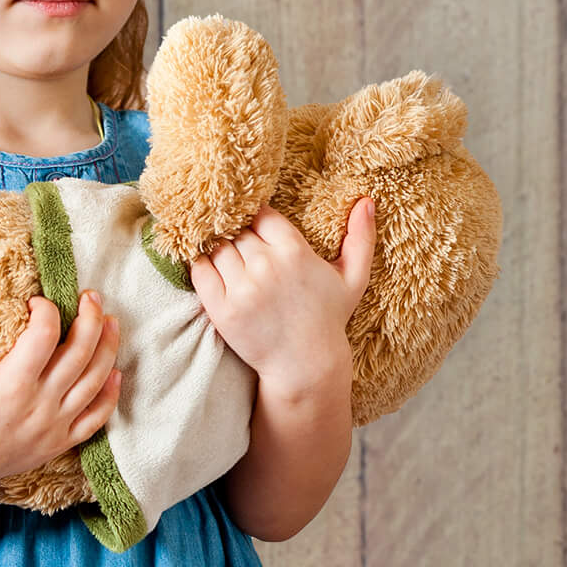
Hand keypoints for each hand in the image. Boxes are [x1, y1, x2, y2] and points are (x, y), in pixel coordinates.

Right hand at [0, 289, 121, 503]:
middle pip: (80, 353)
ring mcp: (54, 427)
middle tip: (91, 296)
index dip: (46, 310)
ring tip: (112, 321)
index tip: (35, 302)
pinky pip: (96, 418)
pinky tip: (115, 372)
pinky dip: (111, 395)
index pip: (43, 335)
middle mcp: (39, 406)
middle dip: (90, 317)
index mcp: (10, 387)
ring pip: (95, 381)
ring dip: (108, 347)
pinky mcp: (60, 443)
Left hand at [189, 198, 374, 398]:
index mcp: (294, 251)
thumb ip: (361, 238)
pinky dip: (201, 265)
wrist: (306, 366)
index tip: (254, 227)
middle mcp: (266, 265)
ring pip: (217, 248)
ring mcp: (243, 288)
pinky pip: (200, 271)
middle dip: (237, 235)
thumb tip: (367, 201)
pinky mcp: (222, 309)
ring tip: (226, 257)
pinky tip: (210, 269)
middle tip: (239, 244)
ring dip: (218, 249)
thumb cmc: (328, 319)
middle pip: (237, 231)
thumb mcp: (354, 278)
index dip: (255, 218)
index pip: (260, 215)